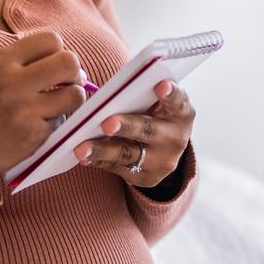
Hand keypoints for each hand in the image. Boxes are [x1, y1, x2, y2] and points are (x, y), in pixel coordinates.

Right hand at [0, 29, 88, 180]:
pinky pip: (63, 121)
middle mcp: (13, 83)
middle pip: (69, 63)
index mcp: (1, 61)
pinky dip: (57, 121)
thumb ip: (23, 60)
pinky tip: (40, 123)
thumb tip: (68, 60)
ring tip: (59, 103)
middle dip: (75, 72)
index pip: (51, 40)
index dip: (59, 51)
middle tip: (69, 83)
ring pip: (75, 95)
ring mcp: (24, 110)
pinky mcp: (33, 134)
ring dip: (73, 98)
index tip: (54, 64)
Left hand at [74, 79, 194, 186]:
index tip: (161, 86)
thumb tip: (104, 88)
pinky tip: (84, 157)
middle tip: (107, 124)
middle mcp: (175, 138)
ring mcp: (162, 161)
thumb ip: (142, 94)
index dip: (171, 94)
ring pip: (129, 153)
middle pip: (148, 130)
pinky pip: (118, 168)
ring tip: (82, 148)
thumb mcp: (157, 103)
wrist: (164, 150)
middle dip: (127, 126)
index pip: (178, 101)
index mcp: (181, 114)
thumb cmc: (154, 115)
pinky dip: (99, 161)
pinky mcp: (146, 177)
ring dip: (103, 150)